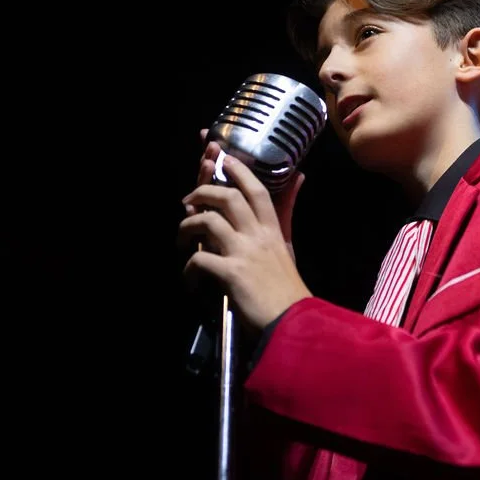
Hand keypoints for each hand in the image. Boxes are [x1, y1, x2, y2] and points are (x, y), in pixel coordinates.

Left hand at [178, 131, 311, 330]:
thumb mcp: (287, 244)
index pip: (255, 189)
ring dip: (187, 228)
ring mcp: (244, 253)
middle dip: (202, 193)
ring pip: (208, 222)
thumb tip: (298, 178)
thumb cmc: (287, 286)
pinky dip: (188, 268)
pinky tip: (190, 280)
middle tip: (187, 201)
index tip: (220, 158)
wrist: (293, 321)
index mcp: (272, 228)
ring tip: (181, 241)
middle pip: (227, 197)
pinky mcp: (231, 274)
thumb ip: (286, 211)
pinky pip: (199, 260)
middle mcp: (258, 235)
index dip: (237, 170)